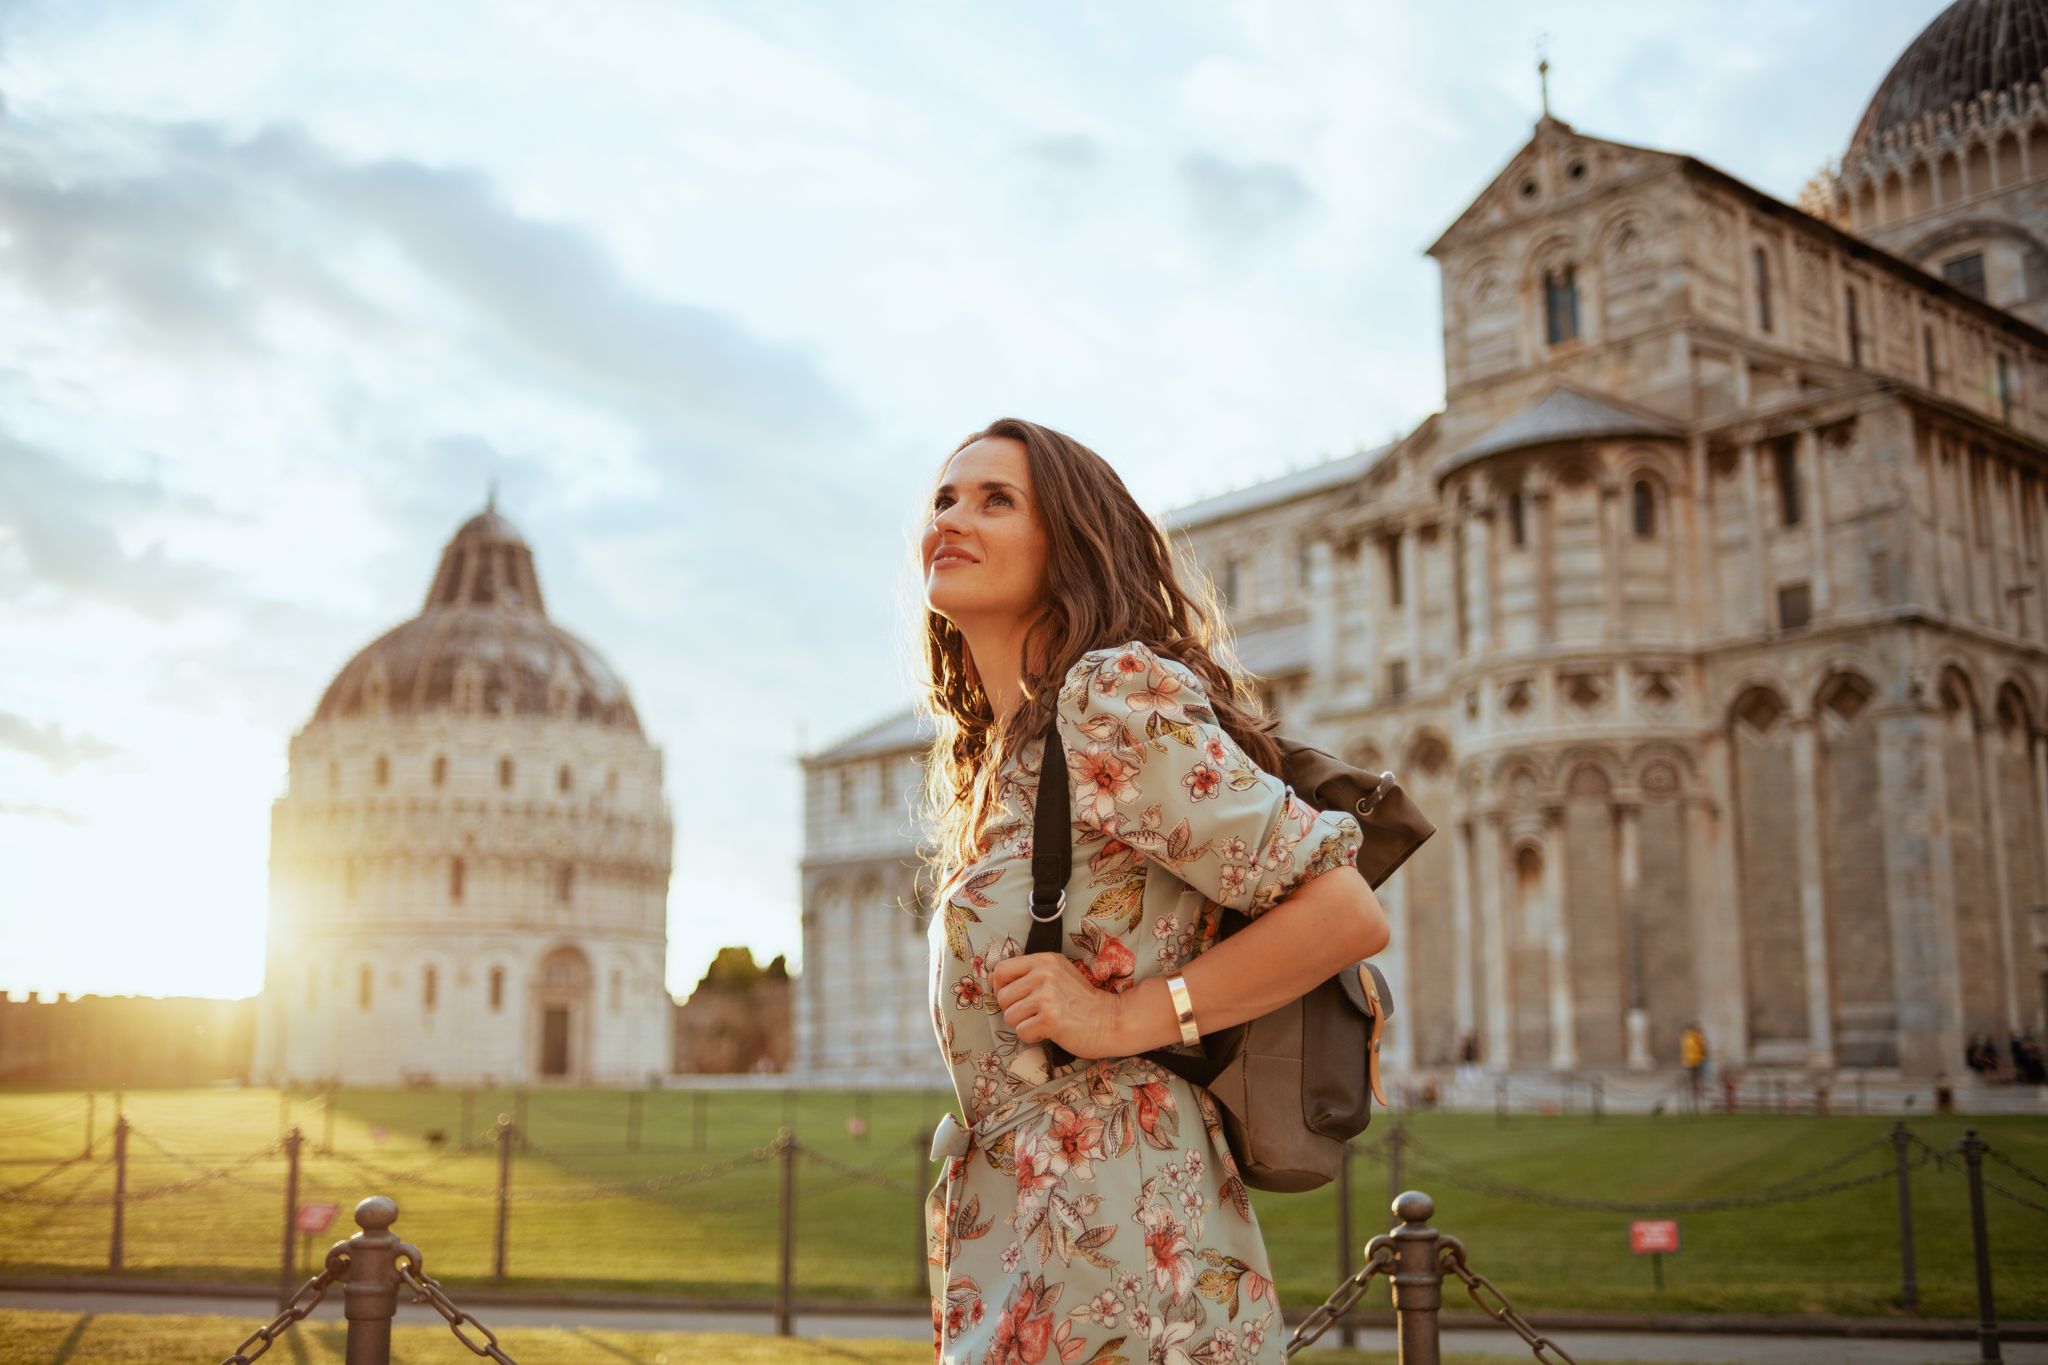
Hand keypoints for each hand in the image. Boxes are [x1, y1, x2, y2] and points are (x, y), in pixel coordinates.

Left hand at [990, 953, 1122, 1058]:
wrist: (1111, 1020)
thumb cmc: (1082, 1000)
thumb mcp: (1058, 973)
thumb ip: (1030, 973)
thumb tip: (993, 981)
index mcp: (1044, 960)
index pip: (1001, 970)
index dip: (1000, 986)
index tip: (1013, 997)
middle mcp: (1043, 974)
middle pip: (1002, 996)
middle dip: (1014, 1009)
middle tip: (1035, 1013)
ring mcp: (1047, 996)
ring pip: (1009, 1016)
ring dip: (1024, 1024)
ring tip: (1044, 1021)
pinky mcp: (1050, 1019)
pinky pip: (1021, 1032)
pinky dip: (1033, 1037)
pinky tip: (1050, 1031)